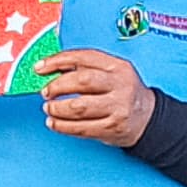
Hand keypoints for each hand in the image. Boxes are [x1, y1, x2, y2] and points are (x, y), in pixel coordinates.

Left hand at [37, 48, 157, 148]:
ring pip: (79, 107)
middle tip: (46, 92)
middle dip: (57, 86)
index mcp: (117, 66)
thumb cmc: (121, 92)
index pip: (83, 57)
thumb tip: (47, 70)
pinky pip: (81, 128)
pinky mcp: (112, 127)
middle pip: (82, 81)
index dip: (57, 61)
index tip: (39, 68)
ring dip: (56, 109)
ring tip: (49, 108)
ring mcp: (118, 107)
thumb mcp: (110, 73)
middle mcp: (120, 85)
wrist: (147, 117)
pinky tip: (54, 122)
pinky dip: (62, 126)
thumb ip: (84, 68)